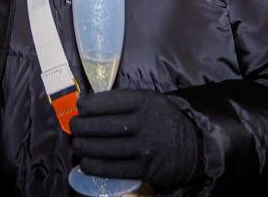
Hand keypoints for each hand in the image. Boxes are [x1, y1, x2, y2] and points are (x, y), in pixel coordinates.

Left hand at [71, 89, 202, 191]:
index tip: (79, 108)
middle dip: (80, 127)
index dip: (86, 106)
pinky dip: (94, 167)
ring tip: (77, 144)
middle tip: (73, 127)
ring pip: (102, 148)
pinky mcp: (144, 169)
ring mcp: (143, 148)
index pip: (105, 102)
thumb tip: (89, 104)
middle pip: (100, 126)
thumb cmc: (164, 119)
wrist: (194, 145)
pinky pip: (111, 169)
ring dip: (83, 147)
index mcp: (143, 101)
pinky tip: (86, 163)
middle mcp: (142, 123)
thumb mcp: (150, 100)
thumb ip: (124, 101)